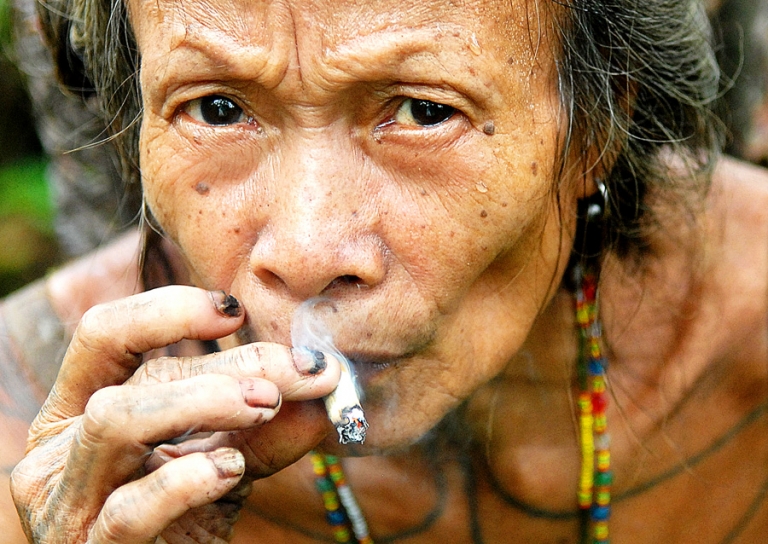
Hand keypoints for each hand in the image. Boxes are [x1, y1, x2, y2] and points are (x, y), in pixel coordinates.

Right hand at [10, 286, 339, 542]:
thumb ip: (266, 421)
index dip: (167, 309)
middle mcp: (59, 452)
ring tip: (267, 405)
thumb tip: (323, 375)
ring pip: (116, 420)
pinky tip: (231, 470)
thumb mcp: (225, 458)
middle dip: (228, 365)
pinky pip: (131, 508)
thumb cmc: (184, 522)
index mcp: (79, 412)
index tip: (236, 312)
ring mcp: (67, 506)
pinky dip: (189, 479)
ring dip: (205, 401)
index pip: (104, 334)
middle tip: (299, 369)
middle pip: (136, 378)